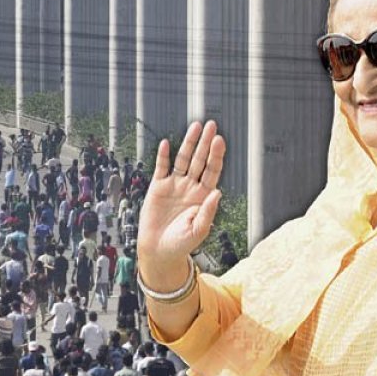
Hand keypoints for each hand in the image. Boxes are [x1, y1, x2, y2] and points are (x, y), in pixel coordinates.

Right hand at [136, 121, 226, 286]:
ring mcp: (174, 185)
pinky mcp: (157, 188)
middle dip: (205, 142)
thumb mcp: (199, 230)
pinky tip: (166, 144)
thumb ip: (208, 211)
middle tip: (211, 125)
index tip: (219, 141)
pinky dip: (163, 157)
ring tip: (195, 127)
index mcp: (203, 196)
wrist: (159, 251)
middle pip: (199, 160)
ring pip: (183, 160)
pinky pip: (161, 168)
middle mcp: (190, 187)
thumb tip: (218, 192)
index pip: (212, 171)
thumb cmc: (182, 244)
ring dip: (188, 143)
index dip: (216, 156)